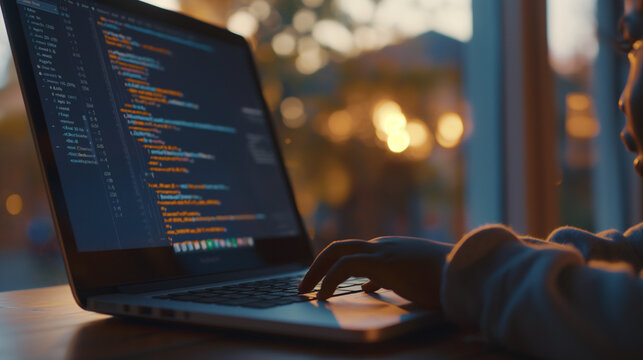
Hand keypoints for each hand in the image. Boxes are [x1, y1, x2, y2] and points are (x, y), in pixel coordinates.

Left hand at [298, 237, 452, 307]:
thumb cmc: (443, 278)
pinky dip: (329, 280)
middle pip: (339, 248)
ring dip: (316, 271)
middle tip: (304, 283)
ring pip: (336, 253)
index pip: (353, 252)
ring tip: (305, 289)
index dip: (333, 265)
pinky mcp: (381, 262)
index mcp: (388, 249)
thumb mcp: (411, 276)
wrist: (464, 271)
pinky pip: (344, 267)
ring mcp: (381, 251)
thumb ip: (388, 278)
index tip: (322, 281)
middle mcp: (381, 246)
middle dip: (317, 265)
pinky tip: (323, 296)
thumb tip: (367, 286)